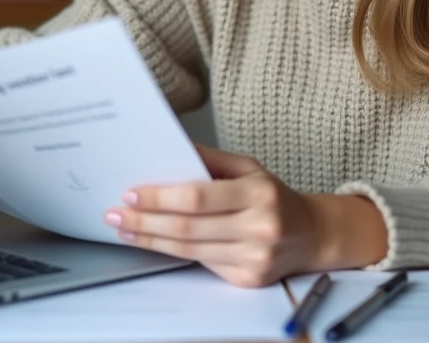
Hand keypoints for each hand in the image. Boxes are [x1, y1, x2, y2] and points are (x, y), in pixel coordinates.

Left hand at [103, 144, 327, 286]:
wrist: (312, 234)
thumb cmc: (273, 196)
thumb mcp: (249, 167)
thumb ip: (210, 160)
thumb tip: (170, 148)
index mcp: (258, 194)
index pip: (197, 198)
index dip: (160, 198)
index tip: (131, 193)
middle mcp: (259, 229)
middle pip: (188, 228)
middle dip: (145, 221)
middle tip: (116, 214)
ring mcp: (254, 259)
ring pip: (189, 251)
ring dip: (151, 239)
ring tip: (125, 229)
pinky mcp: (248, 280)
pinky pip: (202, 265)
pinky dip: (172, 252)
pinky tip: (154, 241)